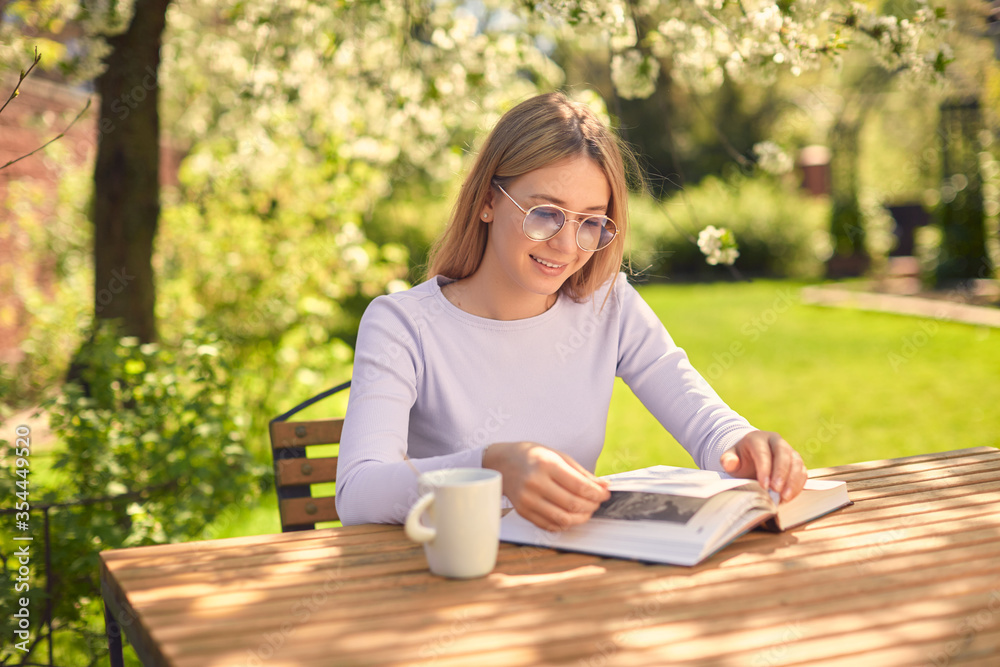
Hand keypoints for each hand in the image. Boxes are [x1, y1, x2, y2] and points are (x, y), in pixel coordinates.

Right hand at [483, 442, 610, 531]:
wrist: (503, 462)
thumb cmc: (533, 456)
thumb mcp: (558, 456)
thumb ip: (581, 473)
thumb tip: (603, 486)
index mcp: (546, 464)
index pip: (579, 486)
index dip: (597, 493)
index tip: (605, 494)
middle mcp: (535, 483)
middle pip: (573, 504)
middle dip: (592, 506)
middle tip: (597, 502)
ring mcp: (527, 499)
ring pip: (563, 518)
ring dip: (581, 518)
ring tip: (587, 511)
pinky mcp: (523, 511)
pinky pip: (549, 524)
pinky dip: (565, 523)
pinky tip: (571, 515)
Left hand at [720, 430, 806, 501]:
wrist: (751, 458)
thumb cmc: (741, 459)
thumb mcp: (731, 458)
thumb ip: (728, 460)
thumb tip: (730, 462)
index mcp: (758, 438)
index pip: (763, 452)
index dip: (765, 468)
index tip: (764, 485)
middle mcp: (776, 441)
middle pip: (783, 454)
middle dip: (781, 473)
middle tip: (776, 490)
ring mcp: (789, 451)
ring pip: (796, 462)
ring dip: (793, 480)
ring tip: (784, 496)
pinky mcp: (797, 462)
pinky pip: (802, 471)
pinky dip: (798, 484)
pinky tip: (789, 496)